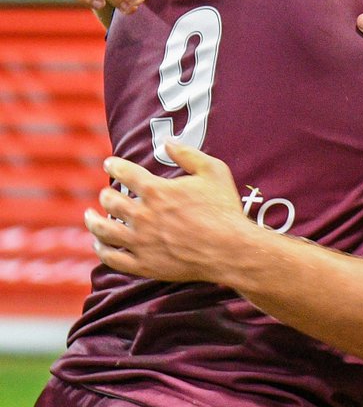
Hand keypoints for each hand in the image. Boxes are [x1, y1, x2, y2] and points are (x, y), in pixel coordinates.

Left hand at [85, 141, 259, 283]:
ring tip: (90, 216)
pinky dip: (101, 249)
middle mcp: (142, 215)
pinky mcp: (144, 264)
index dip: (114, 166)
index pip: (125, 173)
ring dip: (93, 221)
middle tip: (106, 193)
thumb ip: (188, 154)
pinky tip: (99, 244)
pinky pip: (112, 257)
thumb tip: (167, 142)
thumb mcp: (214, 171)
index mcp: (156, 191)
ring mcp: (140, 242)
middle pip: (111, 202)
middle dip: (106, 194)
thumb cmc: (224, 208)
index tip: (109, 163)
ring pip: (104, 230)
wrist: (229, 249)